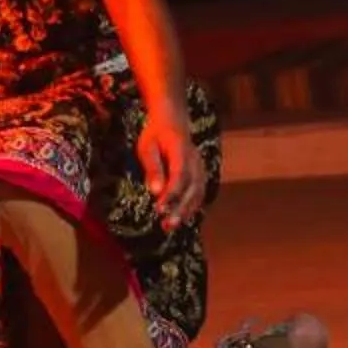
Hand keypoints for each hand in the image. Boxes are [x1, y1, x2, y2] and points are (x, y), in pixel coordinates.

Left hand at [137, 101, 205, 231]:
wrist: (172, 120)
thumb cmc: (156, 134)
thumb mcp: (147, 147)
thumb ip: (153, 169)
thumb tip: (155, 191)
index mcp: (181, 152)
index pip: (179, 177)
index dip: (171, 195)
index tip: (159, 210)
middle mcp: (195, 161)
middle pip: (192, 188)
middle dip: (180, 209)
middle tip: (167, 225)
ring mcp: (200, 167)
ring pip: (198, 192)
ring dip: (186, 211)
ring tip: (171, 226)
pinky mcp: (200, 173)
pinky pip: (199, 192)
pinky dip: (192, 206)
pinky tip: (181, 217)